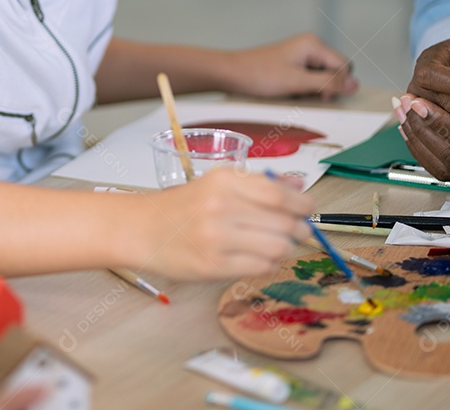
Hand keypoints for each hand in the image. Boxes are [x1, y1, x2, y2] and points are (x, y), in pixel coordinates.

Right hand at [132, 167, 313, 280]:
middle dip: (300, 230)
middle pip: (284, 222)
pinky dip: (266, 264)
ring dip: (283, 248)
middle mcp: (221, 207)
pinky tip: (256, 258)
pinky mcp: (213, 265)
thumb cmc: (180, 207)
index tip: (308, 210)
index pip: (279, 195)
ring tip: (273, 245)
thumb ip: (258, 184)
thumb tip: (298, 187)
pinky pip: (261, 267)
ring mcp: (217, 238)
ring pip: (277, 247)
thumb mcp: (216, 184)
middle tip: (299, 232)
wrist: (140, 229)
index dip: (302, 205)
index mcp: (223, 181)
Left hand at [224, 33, 357, 99]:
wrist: (231, 73)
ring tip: (293, 93)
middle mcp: (310, 45)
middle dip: (325, 87)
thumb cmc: (260, 76)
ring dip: (313, 89)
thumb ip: (327, 83)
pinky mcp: (293, 63)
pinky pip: (309, 77)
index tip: (319, 97)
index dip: (337, 85)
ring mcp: (301, 54)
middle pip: (335, 71)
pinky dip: (303, 88)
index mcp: (314, 44)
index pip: (345, 66)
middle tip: (304, 95)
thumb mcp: (297, 82)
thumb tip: (355, 85)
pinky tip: (289, 91)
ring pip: (322, 76)